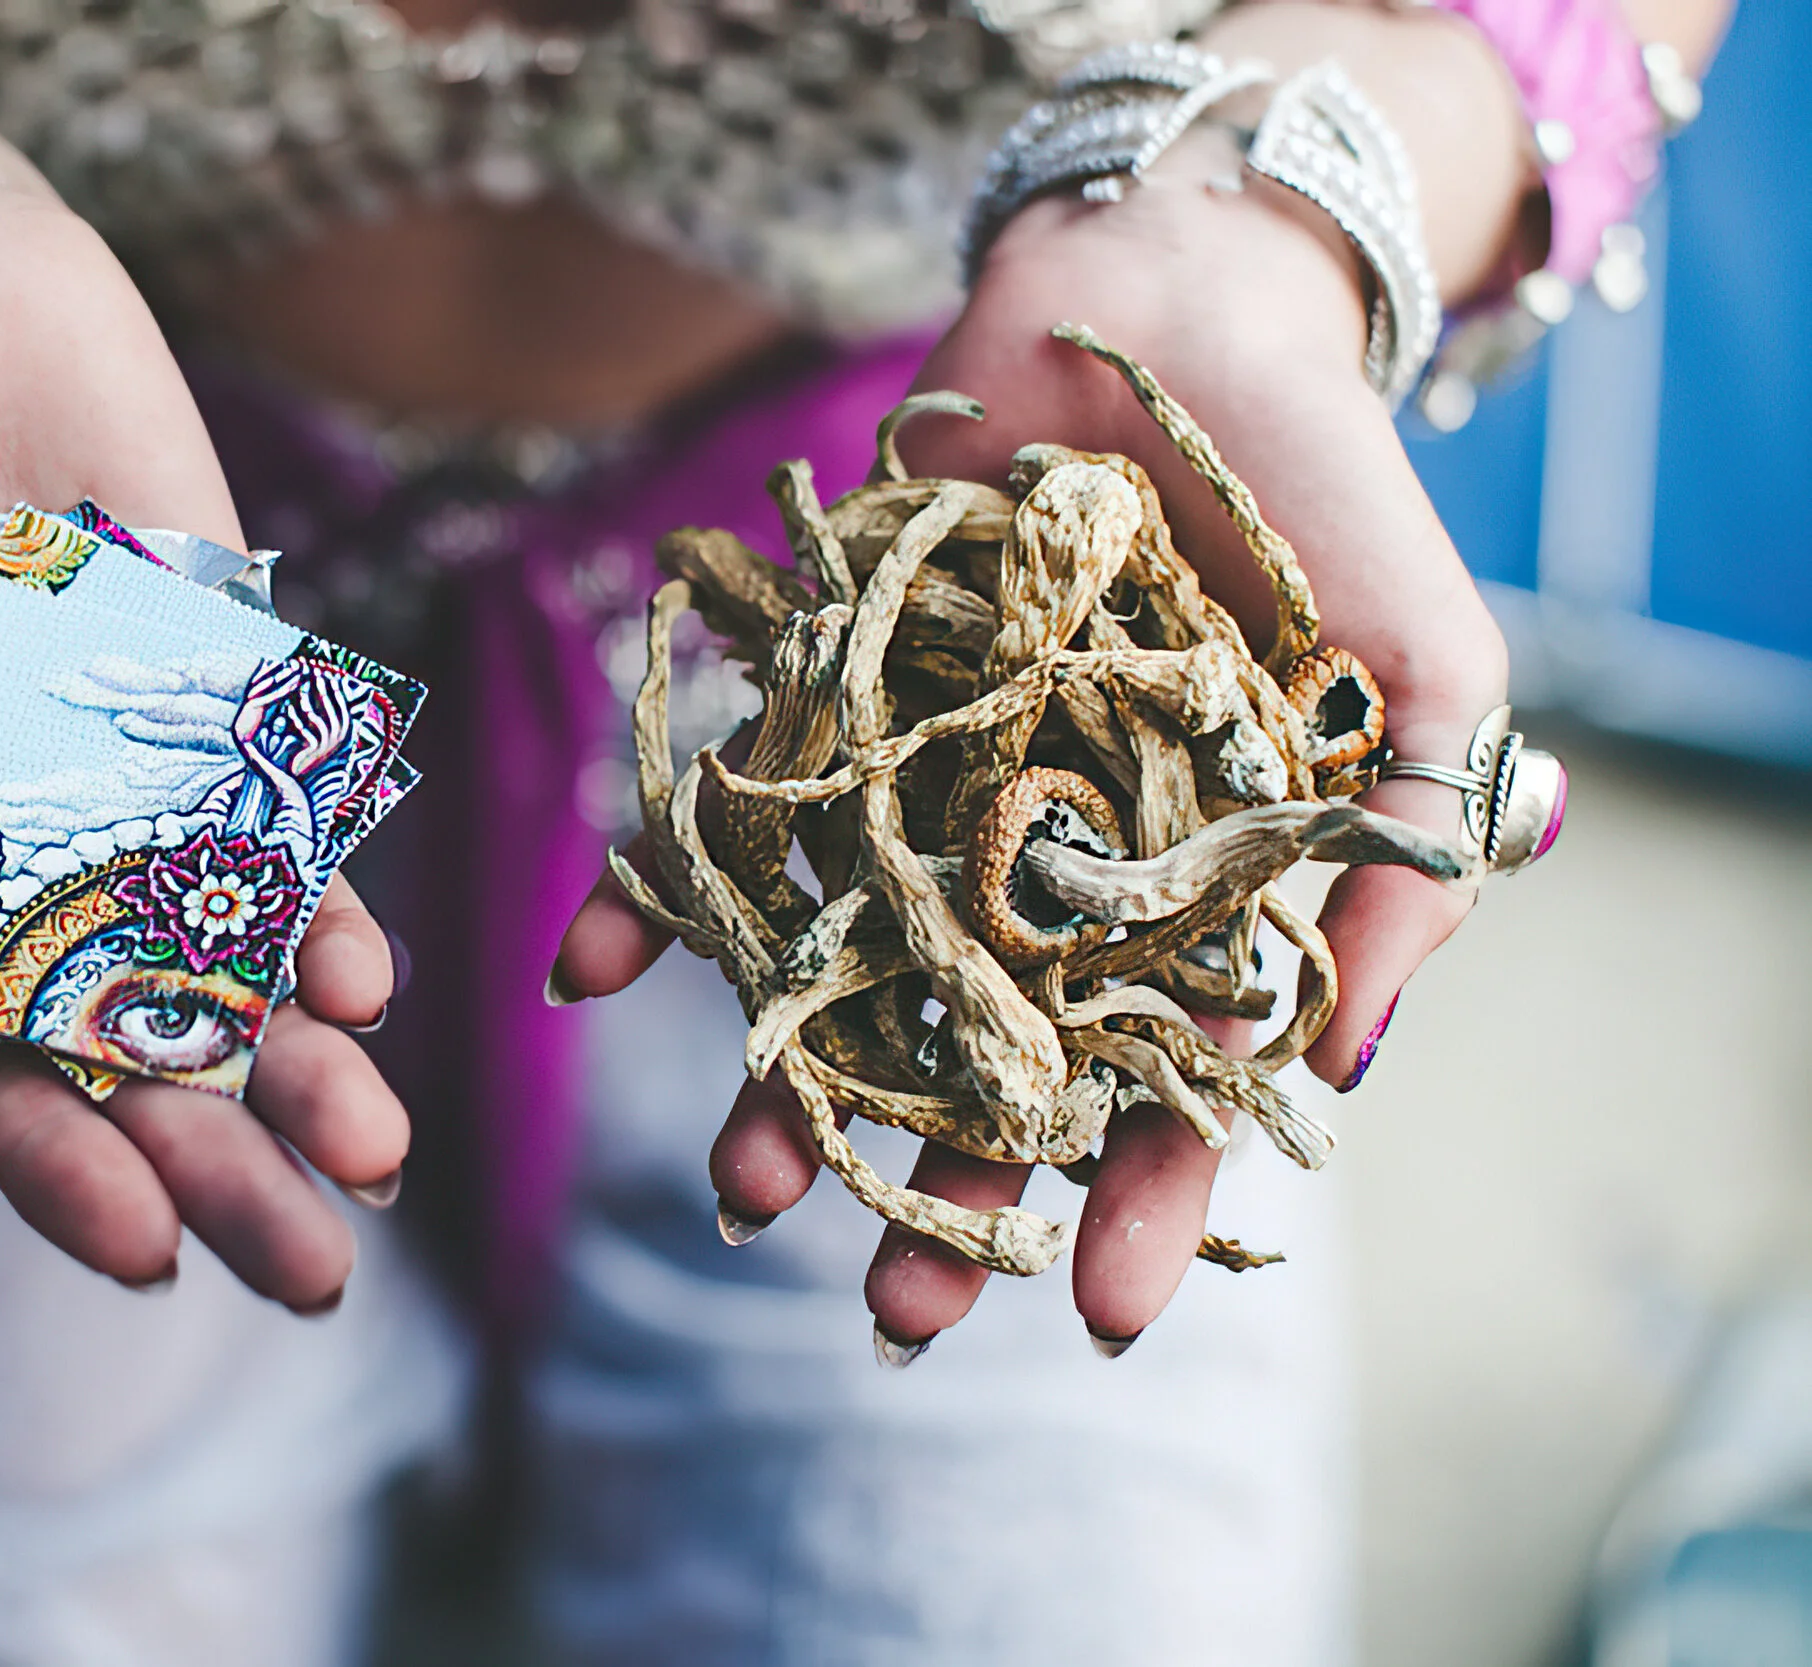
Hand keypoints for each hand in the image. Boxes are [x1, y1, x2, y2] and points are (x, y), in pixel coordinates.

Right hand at [0, 100, 402, 1309]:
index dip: (53, 1164)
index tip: (148, 1252)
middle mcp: (13, 842)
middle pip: (123, 1037)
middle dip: (217, 1153)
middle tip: (314, 1267)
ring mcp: (124, 772)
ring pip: (221, 950)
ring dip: (296, 1059)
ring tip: (372, 1153)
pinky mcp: (217, 686)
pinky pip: (279, 816)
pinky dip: (322, 898)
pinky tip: (365, 977)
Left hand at [554, 150, 1507, 1352]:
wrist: (1175, 302)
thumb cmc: (1328, 495)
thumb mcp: (1434, 676)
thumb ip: (1407, 859)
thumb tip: (1335, 1060)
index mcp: (1184, 889)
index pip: (1165, 1080)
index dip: (1139, 1197)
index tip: (1107, 1311)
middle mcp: (1042, 863)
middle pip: (987, 1057)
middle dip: (940, 1179)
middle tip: (888, 1302)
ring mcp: (925, 790)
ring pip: (849, 964)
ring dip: (789, 1072)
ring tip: (733, 1178)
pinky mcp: (822, 701)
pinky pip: (728, 810)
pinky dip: (651, 883)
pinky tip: (583, 970)